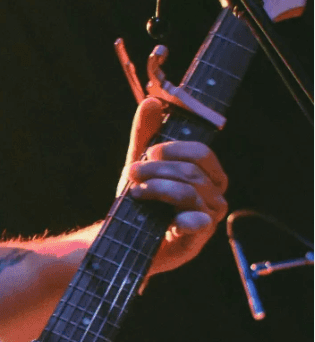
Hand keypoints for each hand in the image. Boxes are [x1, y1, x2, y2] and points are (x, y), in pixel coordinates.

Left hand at [118, 97, 227, 274]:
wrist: (127, 239)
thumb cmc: (142, 201)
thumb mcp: (141, 164)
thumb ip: (146, 135)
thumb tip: (152, 101)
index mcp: (208, 174)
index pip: (200, 153)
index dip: (173, 149)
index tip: (147, 152)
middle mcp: (215, 194)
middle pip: (191, 172)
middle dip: (157, 169)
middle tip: (132, 172)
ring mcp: (209, 217)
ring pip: (189, 192)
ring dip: (158, 188)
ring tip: (135, 192)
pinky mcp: (197, 239)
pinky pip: (197, 222)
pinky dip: (183, 219)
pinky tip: (169, 221)